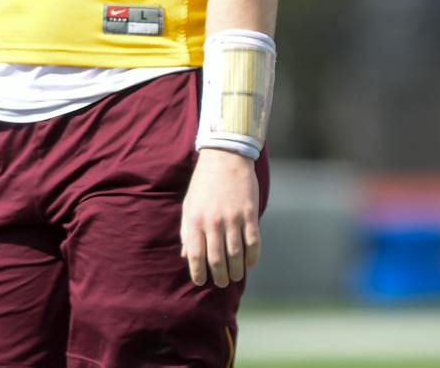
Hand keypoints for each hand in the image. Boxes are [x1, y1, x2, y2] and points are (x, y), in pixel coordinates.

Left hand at [180, 148, 260, 286]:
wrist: (225, 157)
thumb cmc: (204, 183)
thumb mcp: (189, 205)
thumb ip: (186, 231)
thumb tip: (186, 256)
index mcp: (195, 221)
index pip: (196, 256)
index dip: (198, 273)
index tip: (202, 281)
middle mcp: (213, 222)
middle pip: (217, 259)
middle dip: (220, 276)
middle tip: (223, 282)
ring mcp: (233, 217)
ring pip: (236, 253)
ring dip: (237, 269)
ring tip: (237, 276)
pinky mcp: (249, 212)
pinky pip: (253, 241)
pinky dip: (253, 255)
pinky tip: (251, 262)